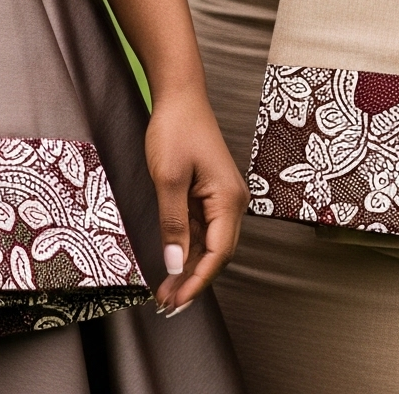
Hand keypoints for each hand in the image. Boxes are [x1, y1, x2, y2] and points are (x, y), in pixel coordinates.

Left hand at [141, 86, 244, 312]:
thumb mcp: (167, 177)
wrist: (179, 94)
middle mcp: (231, 203)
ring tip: (166, 291)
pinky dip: (186, 247)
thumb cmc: (175, 129)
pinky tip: (171, 262)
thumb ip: (172, 223)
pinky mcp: (207, 194)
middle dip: (193, 281)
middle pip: (216, 254)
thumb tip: (175, 265)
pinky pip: (199, 229)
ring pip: (207, 244)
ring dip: (188, 267)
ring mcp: (220, 199)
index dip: (198, 281)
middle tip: (167, 304)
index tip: (176, 300)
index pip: (218, 254)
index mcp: (229, 200)